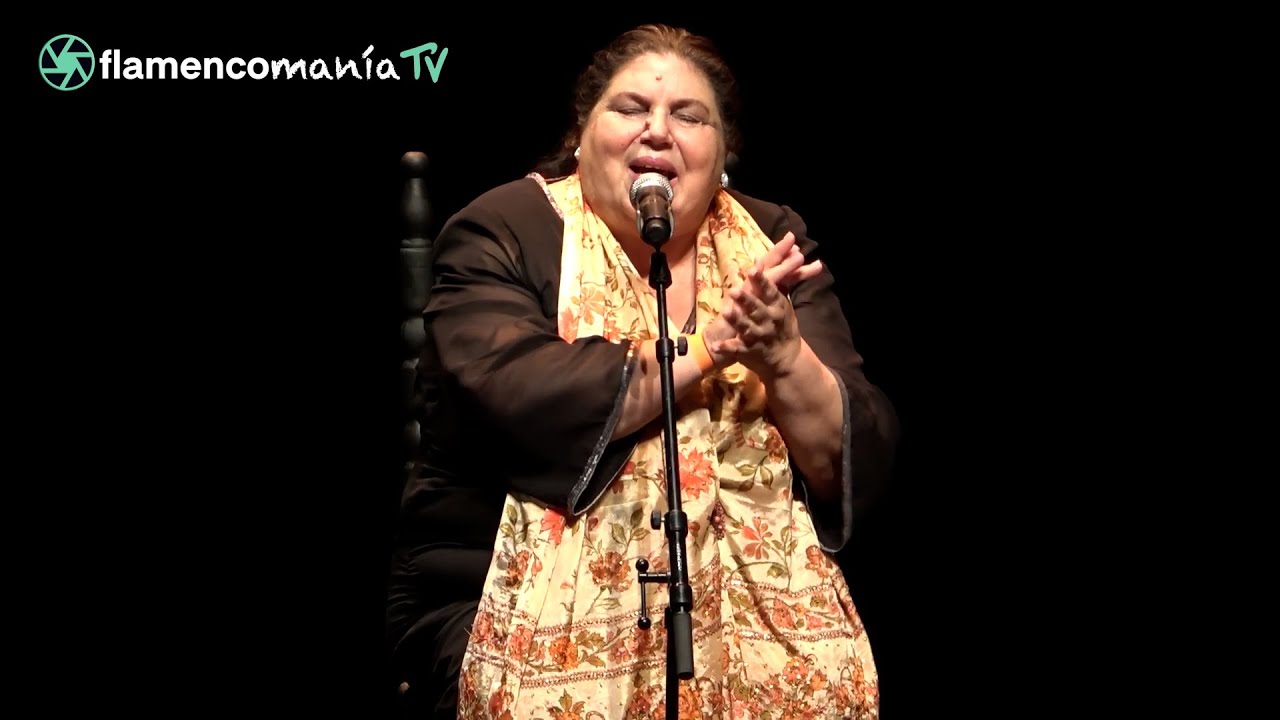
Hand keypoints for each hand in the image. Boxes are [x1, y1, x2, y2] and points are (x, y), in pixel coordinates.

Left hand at [708, 237, 814, 379]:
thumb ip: (772, 284)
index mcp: (777, 307)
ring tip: (727, 311)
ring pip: (746, 328)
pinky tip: (716, 345)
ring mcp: (759, 337)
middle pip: (757, 308)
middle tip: (735, 290)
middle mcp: (769, 321)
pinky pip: (736, 349)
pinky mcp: (749, 351)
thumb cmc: (782, 326)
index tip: (753, 269)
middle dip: (747, 300)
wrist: (787, 359)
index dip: (762, 280)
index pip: (769, 291)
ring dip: (737, 321)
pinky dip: (727, 348)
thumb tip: (761, 260)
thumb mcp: (782, 305)